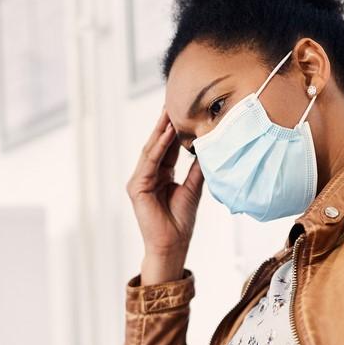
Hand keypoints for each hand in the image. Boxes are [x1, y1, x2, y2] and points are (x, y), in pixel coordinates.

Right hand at [125, 110, 205, 284]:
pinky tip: (167, 133)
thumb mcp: (193, 187)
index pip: (167, 147)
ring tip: (169, 111)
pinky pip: (149, 162)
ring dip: (161, 130)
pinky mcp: (136, 187)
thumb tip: (207, 147)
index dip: (175, 128)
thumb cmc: (181, 221)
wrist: (173, 244)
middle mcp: (148, 175)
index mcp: (161, 175)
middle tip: (171, 100)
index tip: (183, 108)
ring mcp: (140, 180)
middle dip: (164, 123)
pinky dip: (159, 147)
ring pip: (151, 149)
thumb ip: (197, 168)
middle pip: (157, 144)